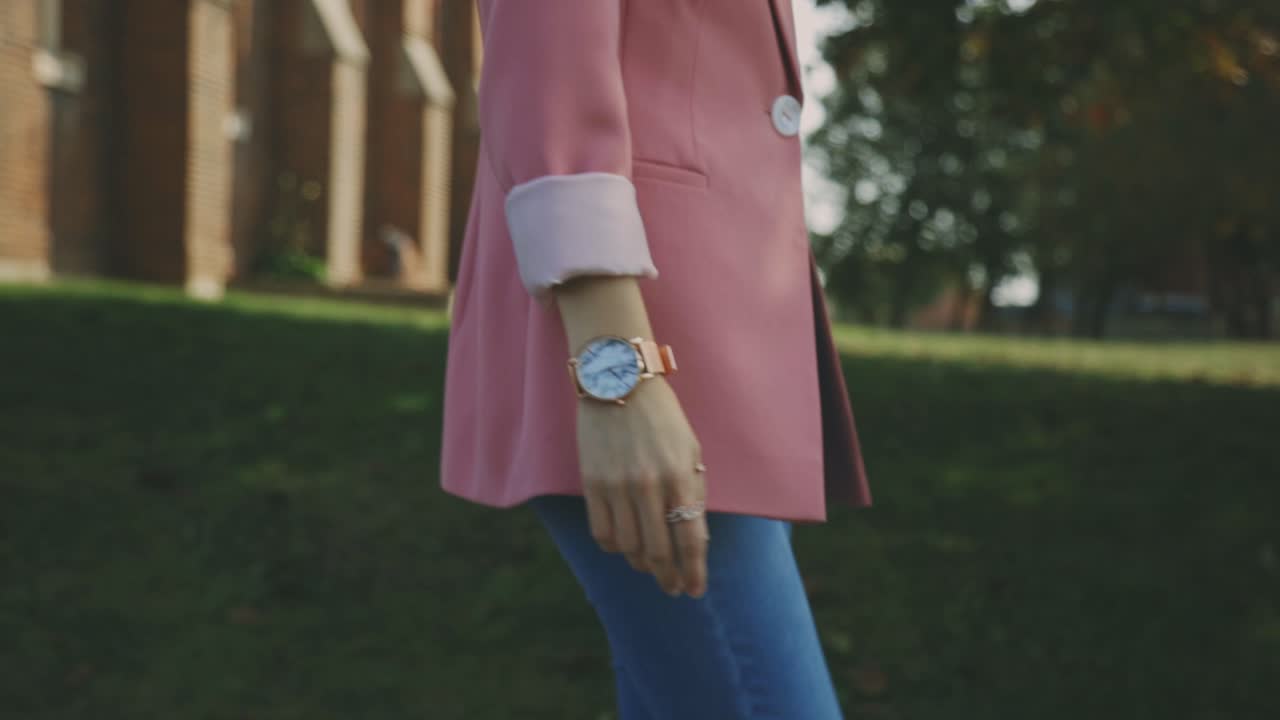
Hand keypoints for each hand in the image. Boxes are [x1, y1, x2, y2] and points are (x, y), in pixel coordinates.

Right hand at [576, 375, 709, 597]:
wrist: (618, 381)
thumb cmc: (663, 417)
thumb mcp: (691, 450)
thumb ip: (694, 492)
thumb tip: (694, 537)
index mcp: (680, 476)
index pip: (690, 539)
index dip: (694, 571)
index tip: (695, 590)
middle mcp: (648, 486)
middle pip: (658, 551)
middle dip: (669, 577)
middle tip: (674, 588)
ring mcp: (617, 486)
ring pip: (629, 547)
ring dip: (642, 565)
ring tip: (651, 568)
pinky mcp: (592, 483)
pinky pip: (602, 532)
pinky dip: (615, 547)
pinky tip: (624, 547)